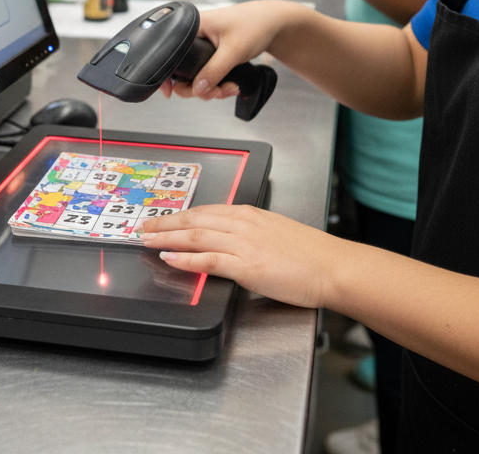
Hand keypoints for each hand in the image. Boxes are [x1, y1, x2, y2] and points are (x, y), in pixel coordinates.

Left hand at [139, 204, 342, 308]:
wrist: (333, 267)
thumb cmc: (312, 255)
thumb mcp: (277, 233)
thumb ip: (252, 234)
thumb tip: (232, 241)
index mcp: (251, 215)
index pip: (207, 211)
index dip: (181, 215)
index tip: (164, 218)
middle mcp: (244, 225)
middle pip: (195, 219)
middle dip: (166, 223)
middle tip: (145, 227)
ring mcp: (244, 245)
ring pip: (196, 236)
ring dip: (168, 238)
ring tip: (148, 241)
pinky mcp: (247, 267)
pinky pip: (209, 260)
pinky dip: (186, 259)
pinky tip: (171, 259)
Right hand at [159, 0, 296, 99]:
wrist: (272, 23)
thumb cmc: (254, 24)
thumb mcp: (233, 50)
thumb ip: (214, 71)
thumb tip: (197, 89)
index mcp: (191, 27)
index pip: (168, 54)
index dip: (166, 75)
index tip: (169, 92)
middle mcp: (193, 38)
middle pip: (181, 72)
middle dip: (198, 88)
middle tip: (216, 91)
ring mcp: (202, 49)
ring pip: (195, 78)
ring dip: (211, 89)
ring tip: (230, 87)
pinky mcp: (211, 56)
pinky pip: (206, 76)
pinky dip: (217, 85)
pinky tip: (231, 84)